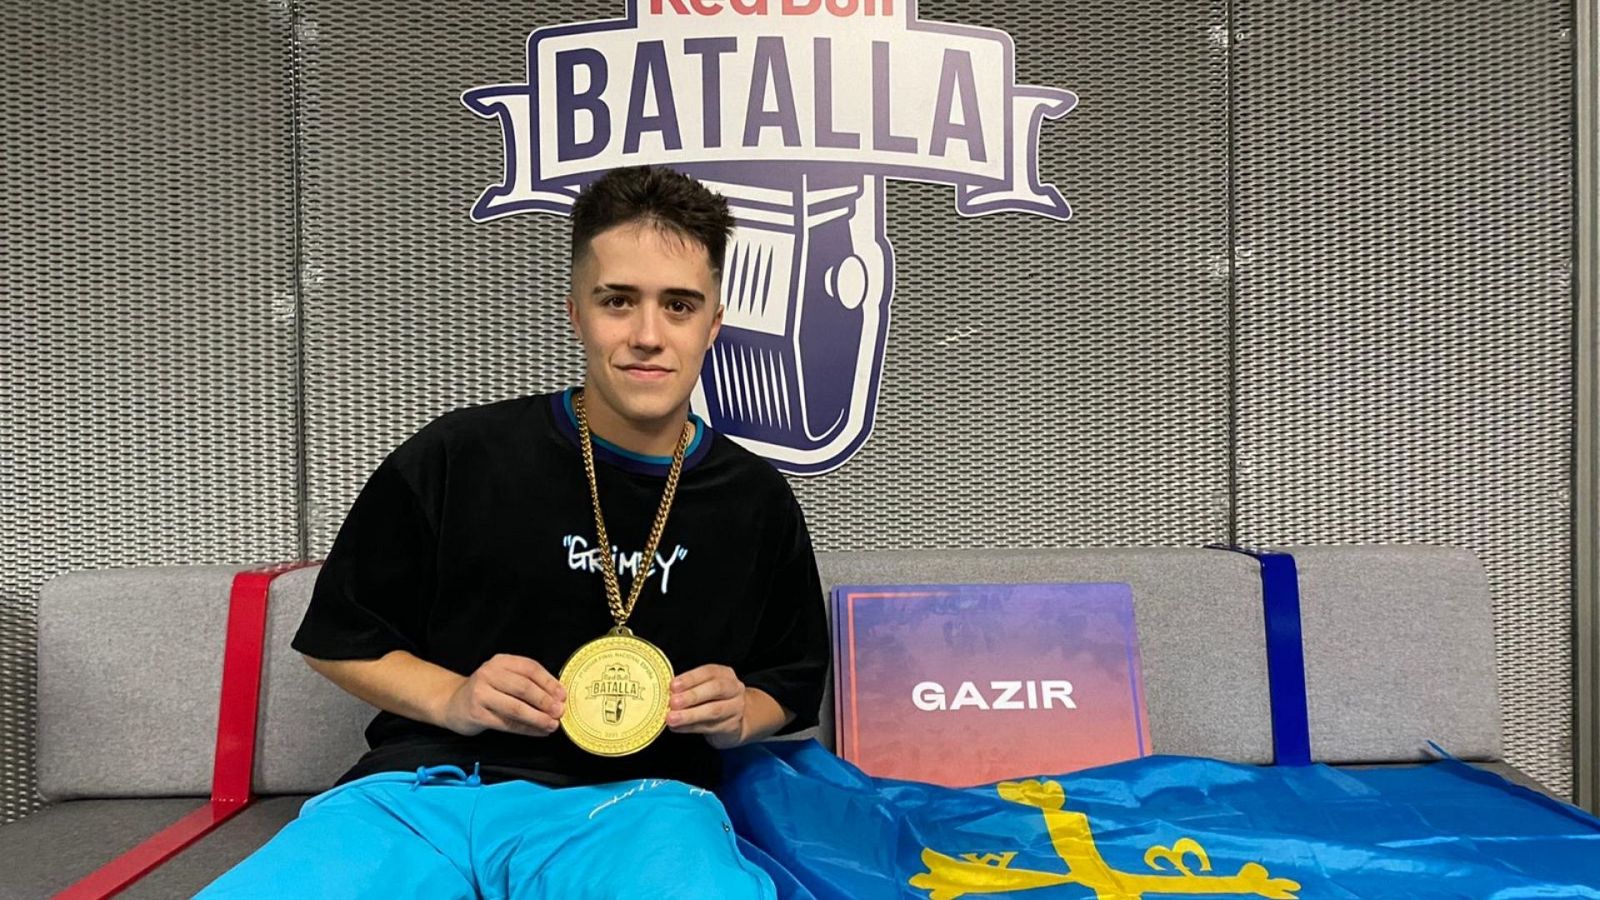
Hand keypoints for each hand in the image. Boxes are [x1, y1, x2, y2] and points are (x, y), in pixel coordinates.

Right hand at [441, 653, 566, 737]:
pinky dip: (526, 729)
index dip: (549, 682)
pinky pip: (507, 724)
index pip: (530, 668)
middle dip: (545, 701)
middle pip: (524, 688)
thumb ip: (527, 683)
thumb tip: (558, 696)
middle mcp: (489, 674)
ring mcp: (481, 694)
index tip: (563, 695)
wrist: (453, 703)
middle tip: (560, 712)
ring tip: (552, 725)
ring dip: (538, 718)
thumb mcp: (504, 678)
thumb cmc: (486, 691)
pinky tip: (538, 732)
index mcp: (501, 661)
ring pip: (516, 708)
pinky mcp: (477, 714)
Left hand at [667, 664, 747, 748]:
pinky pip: (710, 727)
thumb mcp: (706, 688)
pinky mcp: (732, 726)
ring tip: (672, 718)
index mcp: (724, 675)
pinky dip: (690, 727)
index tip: (673, 686)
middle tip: (673, 702)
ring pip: (714, 710)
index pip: (709, 672)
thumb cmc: (715, 700)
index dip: (690, 678)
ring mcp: (735, 708)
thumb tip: (667, 694)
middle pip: (715, 689)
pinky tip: (678, 727)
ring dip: (690, 715)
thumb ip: (690, 688)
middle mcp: (733, 689)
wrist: (739, 721)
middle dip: (692, 695)